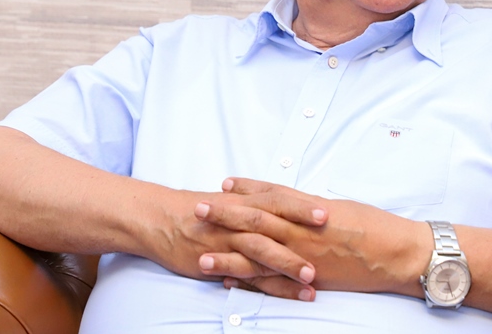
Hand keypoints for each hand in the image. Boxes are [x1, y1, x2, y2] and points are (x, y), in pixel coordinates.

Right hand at [140, 185, 328, 300]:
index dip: (301, 205)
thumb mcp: (229, 200)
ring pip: (262, 252)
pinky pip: (247, 276)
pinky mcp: (219, 263)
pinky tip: (286, 293)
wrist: (161, 219)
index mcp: (243, 202)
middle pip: (274, 223)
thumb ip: (256, 202)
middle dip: (302, 232)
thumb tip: (288, 204)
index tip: (327, 211)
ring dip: (287, 263)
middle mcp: (237, 220)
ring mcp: (228, 242)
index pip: (277, 199)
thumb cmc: (199, 209)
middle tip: (330, 240)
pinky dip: (267, 285)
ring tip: (311, 278)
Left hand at [194, 178, 431, 299]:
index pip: (271, 197)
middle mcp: (303, 233)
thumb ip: (310, 208)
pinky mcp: (310, 280)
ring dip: (228, 255)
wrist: (398, 254)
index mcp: (310, 211)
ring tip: (202, 255)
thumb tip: (289, 203)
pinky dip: (250, 282)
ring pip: (259, 255)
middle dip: (225, 216)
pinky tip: (230, 283)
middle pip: (257, 222)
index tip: (224, 184)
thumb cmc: (374, 226)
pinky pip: (274, 282)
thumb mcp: (340, 207)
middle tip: (199, 208)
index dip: (246, 190)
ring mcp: (305, 258)